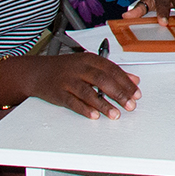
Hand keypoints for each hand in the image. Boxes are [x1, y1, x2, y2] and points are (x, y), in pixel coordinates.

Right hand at [21, 53, 142, 119]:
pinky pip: (73, 102)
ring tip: (115, 115)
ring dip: (103, 104)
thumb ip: (112, 71)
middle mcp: (79, 68)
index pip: (112, 70)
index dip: (126, 82)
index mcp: (90, 59)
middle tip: (130, 105)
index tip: (137, 93)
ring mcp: (68, 81)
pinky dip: (84, 109)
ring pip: (88, 92)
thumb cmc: (67, 68)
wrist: (37, 72)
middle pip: (102, 80)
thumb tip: (134, 80)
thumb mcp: (89, 64)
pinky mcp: (58, 93)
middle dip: (118, 93)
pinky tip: (94, 116)